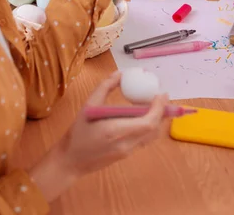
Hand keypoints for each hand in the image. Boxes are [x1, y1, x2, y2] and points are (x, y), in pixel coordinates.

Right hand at [27, 73, 167, 201]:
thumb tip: (119, 74)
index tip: (161, 94)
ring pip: (151, 136)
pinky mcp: (126, 155)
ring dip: (157, 120)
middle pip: (154, 129)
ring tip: (154, 104)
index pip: (148, 122)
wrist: (71, 160)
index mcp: (116, 131)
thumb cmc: (78, 132)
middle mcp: (126, 143)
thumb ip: (104, 88)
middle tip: (161, 96)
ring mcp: (128, 151)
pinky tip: (141, 116)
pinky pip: (144, 139)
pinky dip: (148, 127)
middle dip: (162, 112)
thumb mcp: (88, 106)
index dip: (159, 109)